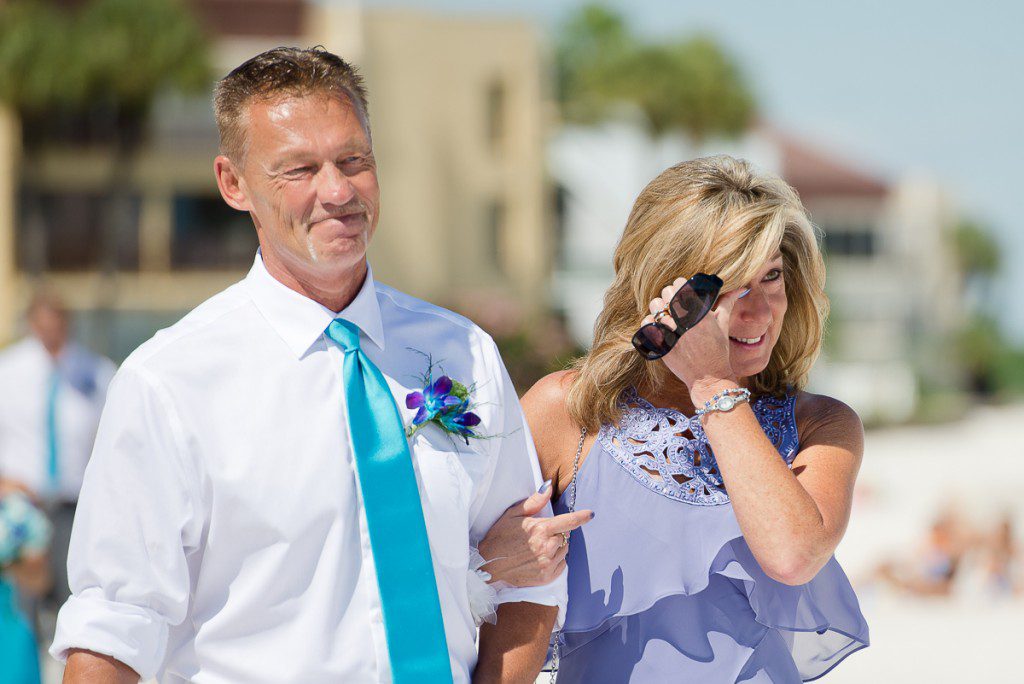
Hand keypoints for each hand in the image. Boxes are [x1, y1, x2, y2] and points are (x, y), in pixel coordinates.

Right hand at [477, 482, 592, 586]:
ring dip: (557, 547)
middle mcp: (547, 547)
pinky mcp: (546, 577)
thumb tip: (549, 486)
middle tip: (541, 535)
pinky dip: (555, 561)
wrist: (488, 565)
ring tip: (539, 547)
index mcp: (541, 529)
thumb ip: (534, 501)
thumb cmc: (499, 537)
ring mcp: (547, 563)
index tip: (590, 514)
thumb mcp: (513, 514)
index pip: (569, 521)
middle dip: (557, 533)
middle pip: (566, 536)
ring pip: (564, 550)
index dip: (581, 517)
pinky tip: (540, 559)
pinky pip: (561, 565)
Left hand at [643, 280, 741, 395]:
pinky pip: (647, 323)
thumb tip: (739, 288)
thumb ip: (727, 303)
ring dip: (659, 308)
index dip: (680, 286)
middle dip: (669, 296)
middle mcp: (685, 321)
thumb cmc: (717, 350)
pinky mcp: (661, 343)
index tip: (683, 293)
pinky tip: (659, 327)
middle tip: (675, 305)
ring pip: (655, 306)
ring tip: (667, 316)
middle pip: (666, 292)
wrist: (708, 377)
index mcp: (700, 313)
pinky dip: (650, 322)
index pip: (681, 284)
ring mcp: (672, 332)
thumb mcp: (723, 325)